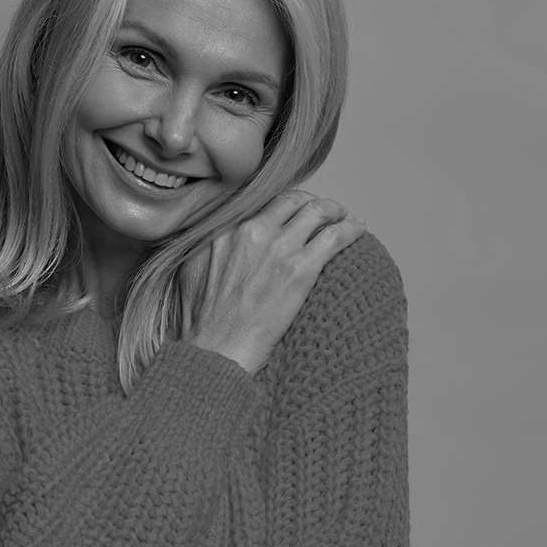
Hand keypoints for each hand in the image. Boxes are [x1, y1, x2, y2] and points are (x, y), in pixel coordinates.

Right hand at [180, 190, 366, 375]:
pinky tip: (358, 228)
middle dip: (310, 202)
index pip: (261, 201)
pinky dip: (351, 228)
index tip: (289, 213)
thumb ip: (204, 246)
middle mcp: (251, 230)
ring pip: (317, 210)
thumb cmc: (199, 319)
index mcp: (223, 229)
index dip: (280, 206)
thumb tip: (213, 238)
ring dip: (334, 211)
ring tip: (343, 217)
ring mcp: (278, 248)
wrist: (215, 347)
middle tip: (321, 212)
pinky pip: (335, 236)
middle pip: (291, 199)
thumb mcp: (187, 270)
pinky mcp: (301, 270)